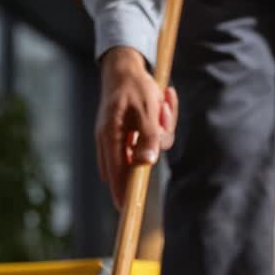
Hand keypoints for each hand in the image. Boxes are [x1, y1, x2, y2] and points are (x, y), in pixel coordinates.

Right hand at [95, 46, 178, 209]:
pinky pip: (149, 138)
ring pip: (147, 148)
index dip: (121, 191)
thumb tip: (147, 163)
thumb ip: (148, 136)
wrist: (124, 65)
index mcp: (110, 135)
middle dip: (158, 141)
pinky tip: (163, 101)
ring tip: (163, 101)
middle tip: (163, 110)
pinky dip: (160, 124)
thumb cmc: (135, 86)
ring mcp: (118, 137)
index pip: (116, 172)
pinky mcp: (127, 133)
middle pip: (136, 161)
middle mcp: (110, 140)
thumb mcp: (146, 108)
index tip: (125, 209)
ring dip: (163, 127)